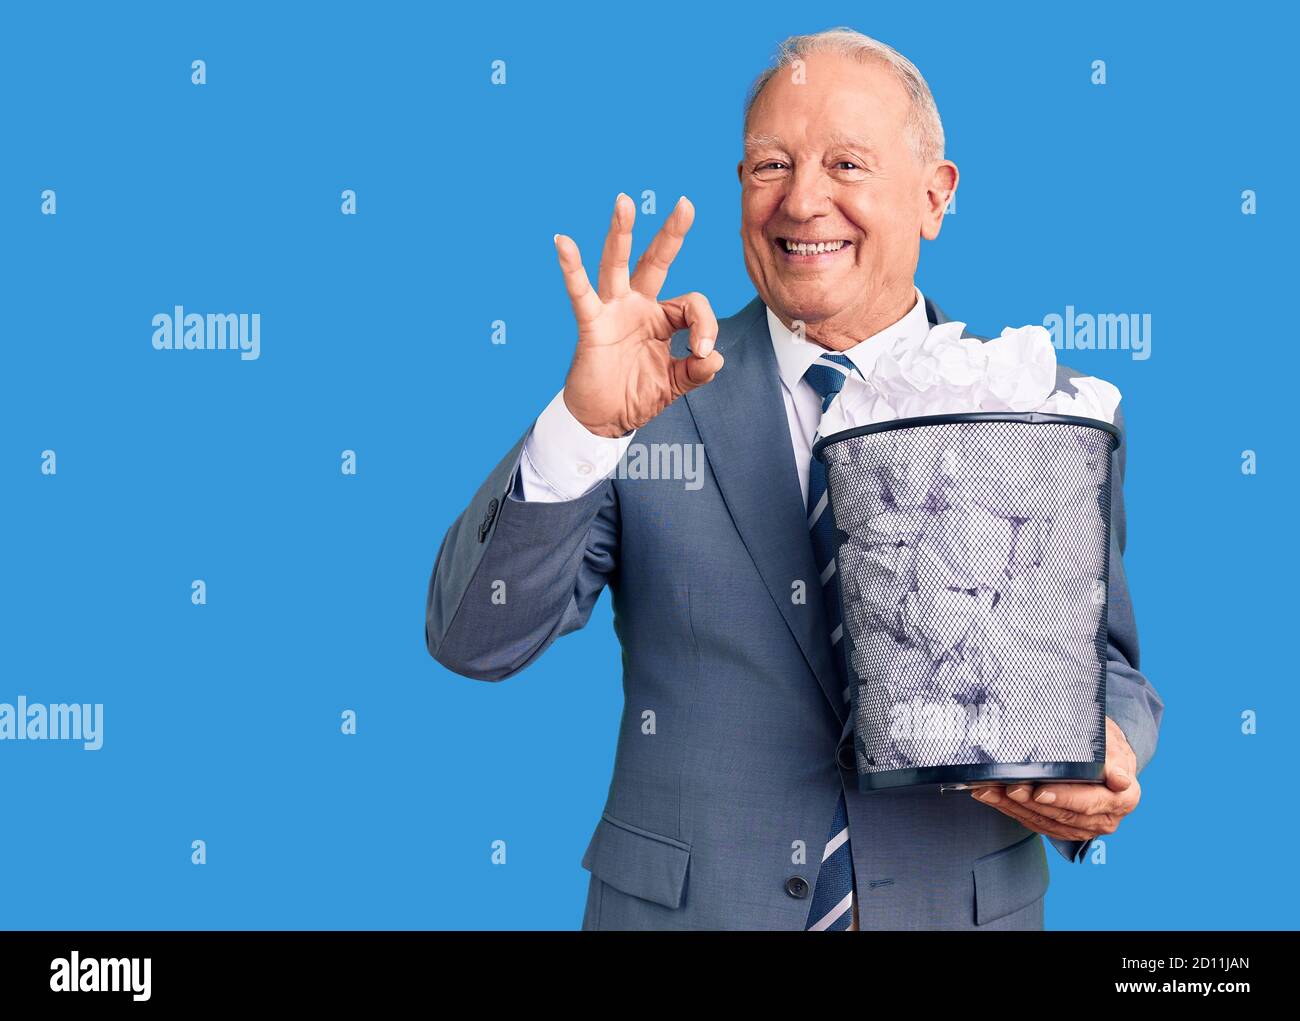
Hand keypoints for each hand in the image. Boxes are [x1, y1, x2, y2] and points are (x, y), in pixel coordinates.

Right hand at [554, 193, 723, 437]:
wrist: (603, 421)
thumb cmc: (635, 397)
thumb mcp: (674, 385)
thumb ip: (696, 371)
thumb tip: (714, 357)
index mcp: (662, 318)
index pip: (691, 305)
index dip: (704, 325)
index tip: (701, 353)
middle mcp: (638, 307)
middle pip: (655, 261)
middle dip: (670, 233)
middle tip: (686, 204)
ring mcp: (614, 312)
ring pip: (618, 265)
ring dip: (621, 233)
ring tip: (624, 202)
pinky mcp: (592, 325)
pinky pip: (580, 294)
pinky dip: (571, 269)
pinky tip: (562, 243)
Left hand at [968, 717, 1140, 842]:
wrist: (1106, 755)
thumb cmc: (1107, 744)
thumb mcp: (1113, 742)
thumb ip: (1114, 760)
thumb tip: (1120, 780)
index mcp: (1124, 798)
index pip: (1089, 802)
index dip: (1063, 798)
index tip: (1039, 791)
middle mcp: (1106, 819)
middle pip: (1062, 815)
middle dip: (1030, 802)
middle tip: (1006, 787)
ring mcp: (1085, 827)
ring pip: (1045, 822)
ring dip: (1014, 807)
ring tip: (988, 790)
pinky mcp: (1064, 828)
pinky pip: (1036, 823)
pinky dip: (1011, 811)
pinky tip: (992, 797)